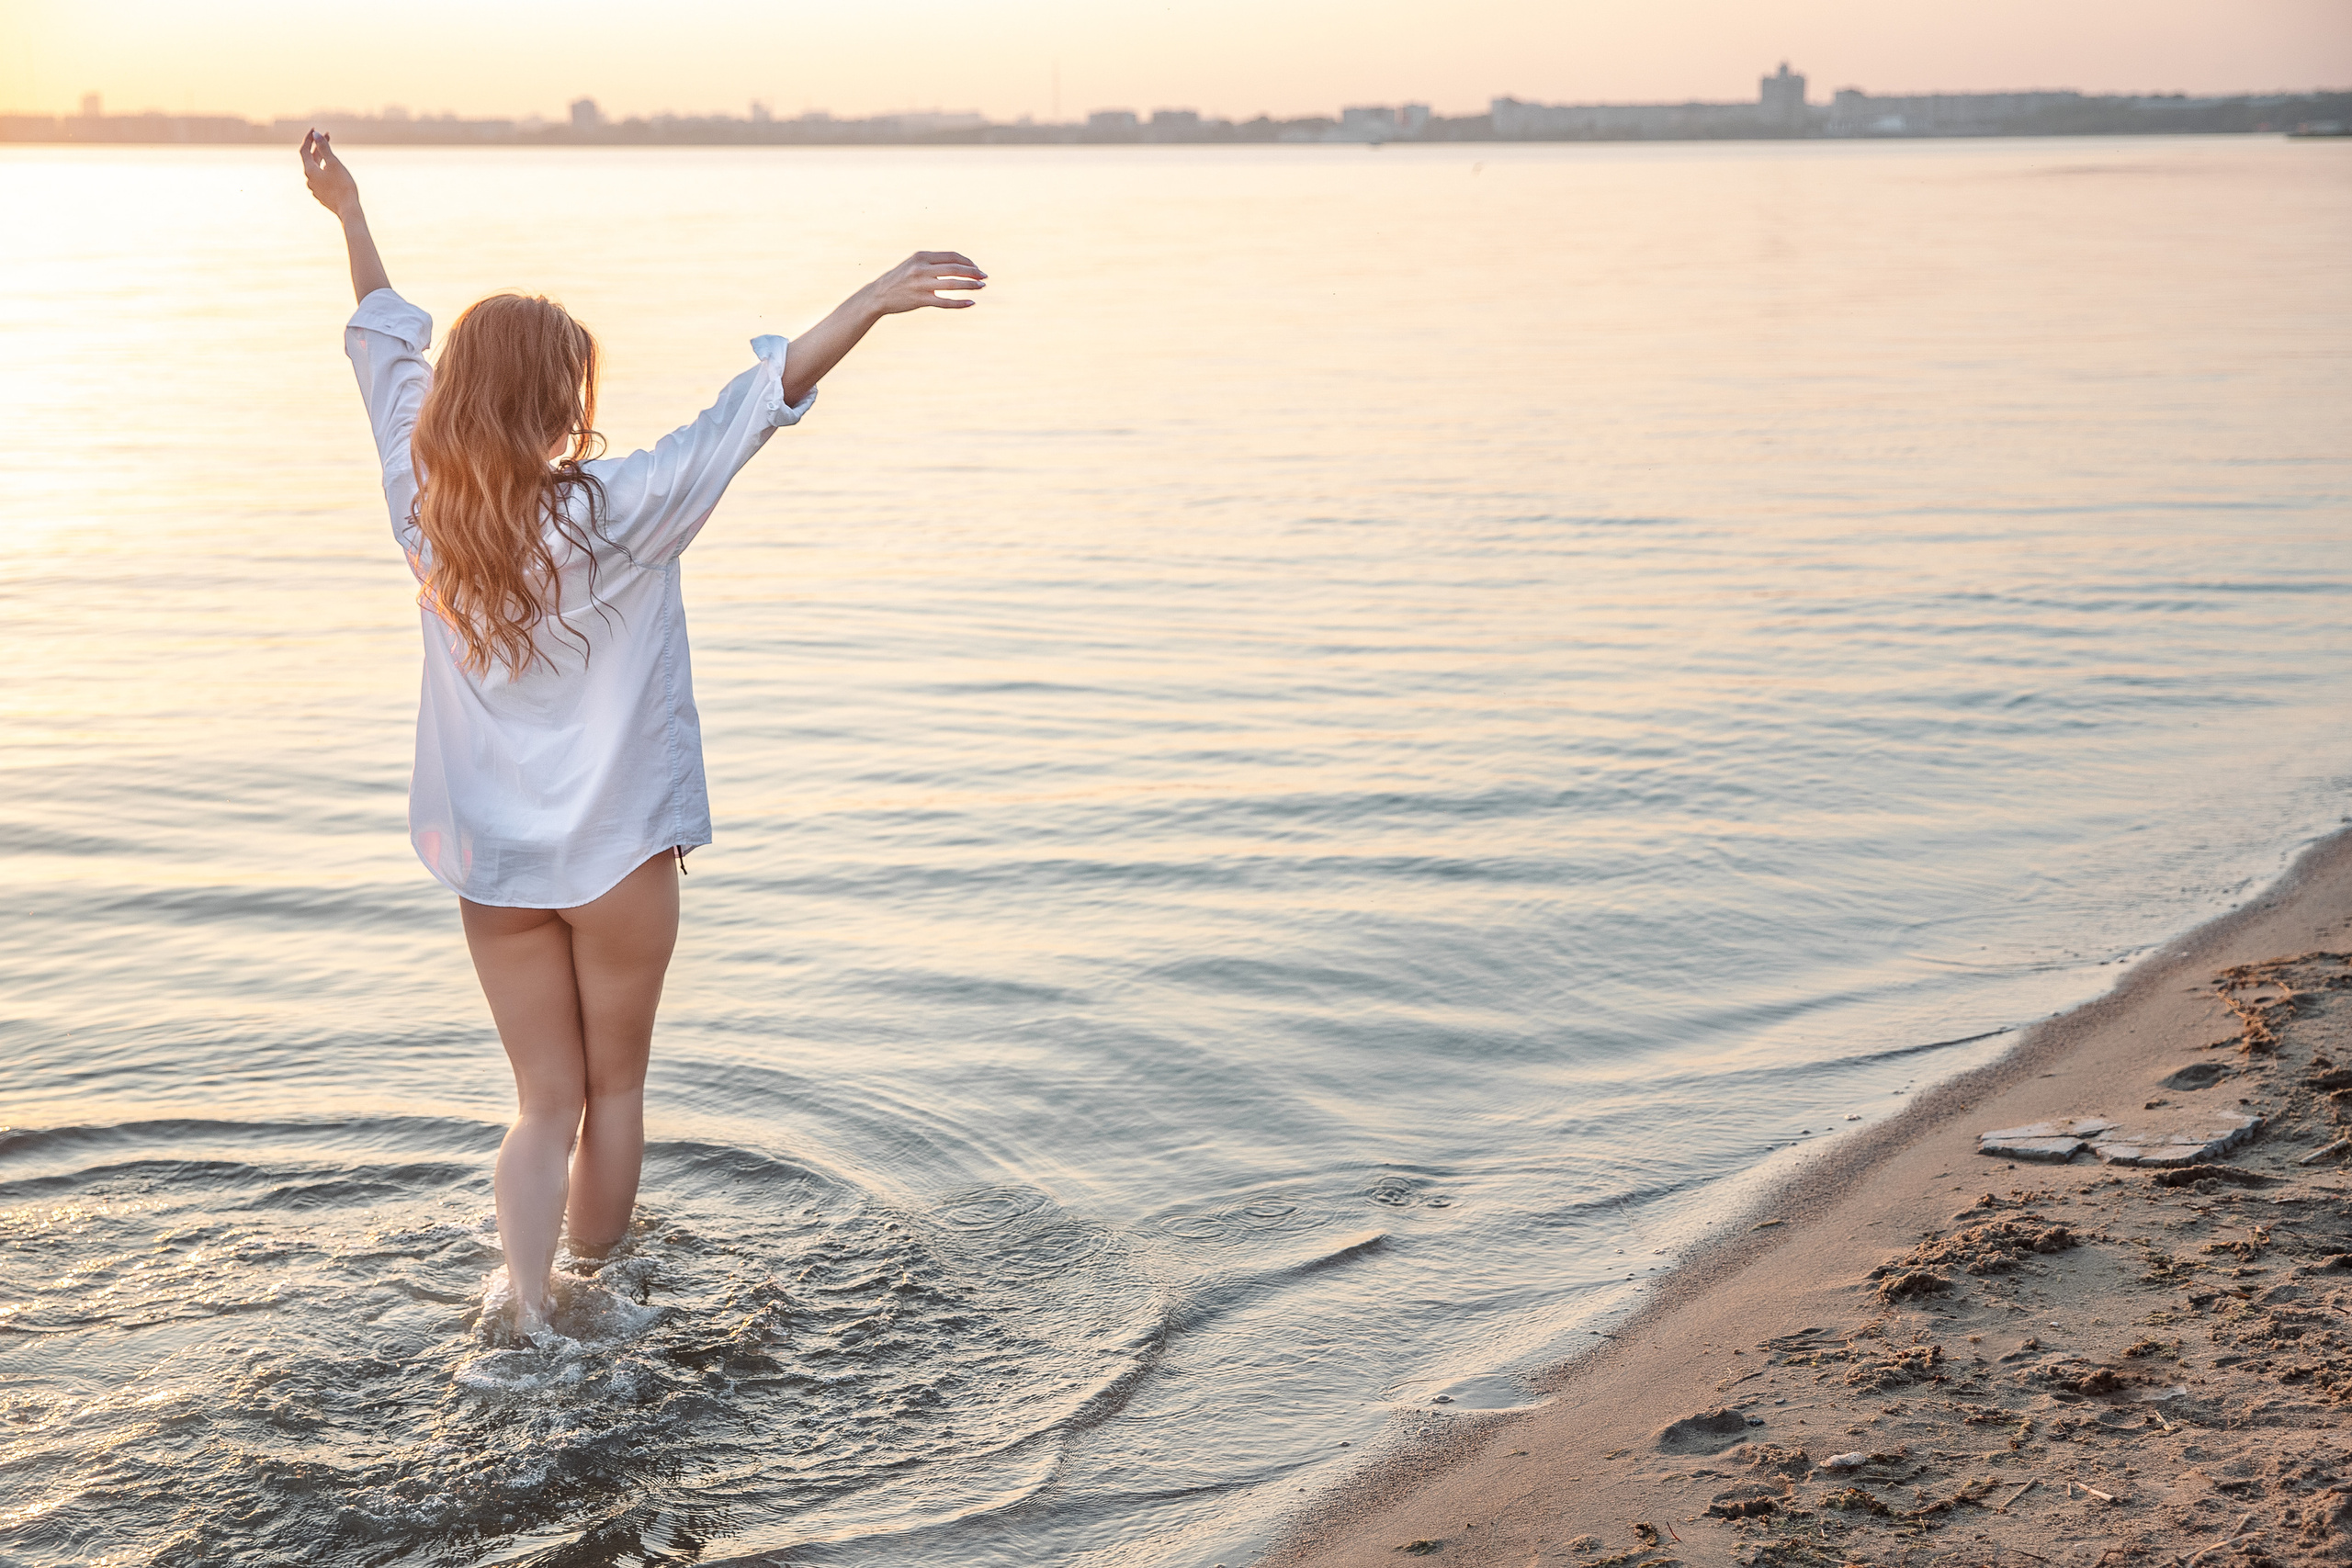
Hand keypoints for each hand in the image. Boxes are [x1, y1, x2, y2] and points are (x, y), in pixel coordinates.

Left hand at [300, 129, 360, 217]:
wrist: (349, 210)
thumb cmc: (342, 186)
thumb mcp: (334, 163)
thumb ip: (324, 148)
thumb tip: (315, 134)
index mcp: (310, 171)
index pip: (304, 150)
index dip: (309, 139)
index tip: (315, 130)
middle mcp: (309, 180)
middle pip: (310, 160)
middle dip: (318, 148)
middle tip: (327, 137)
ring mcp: (315, 189)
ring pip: (316, 171)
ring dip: (321, 160)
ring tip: (330, 155)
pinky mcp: (323, 196)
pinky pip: (321, 181)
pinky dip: (325, 172)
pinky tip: (332, 173)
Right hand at [863, 252, 985, 314]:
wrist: (878, 295)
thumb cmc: (900, 279)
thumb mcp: (914, 264)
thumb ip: (933, 262)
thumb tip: (959, 264)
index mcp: (921, 256)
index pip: (952, 256)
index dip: (967, 262)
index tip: (977, 268)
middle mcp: (921, 268)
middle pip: (955, 268)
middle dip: (973, 273)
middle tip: (984, 278)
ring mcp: (921, 285)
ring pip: (952, 284)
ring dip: (970, 286)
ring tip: (981, 287)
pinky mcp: (920, 300)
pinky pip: (945, 302)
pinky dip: (959, 303)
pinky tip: (970, 303)